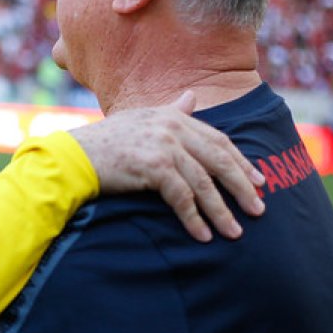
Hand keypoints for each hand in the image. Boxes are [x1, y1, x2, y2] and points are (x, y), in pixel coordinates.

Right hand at [70, 91, 265, 241]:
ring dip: (221, 211)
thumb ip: (172, 112)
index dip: (241, 161)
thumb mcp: (141, 120)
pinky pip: (183, 198)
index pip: (218, 139)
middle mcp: (172, 127)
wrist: (73, 157)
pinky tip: (203, 236)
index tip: (258, 181)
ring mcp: (164, 146)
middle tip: (259, 209)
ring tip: (235, 232)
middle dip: (242, 186)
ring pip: (204, 182)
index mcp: (172, 116)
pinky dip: (195, 219)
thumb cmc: (105, 143)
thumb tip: (192, 97)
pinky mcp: (154, 167)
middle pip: (219, 159)